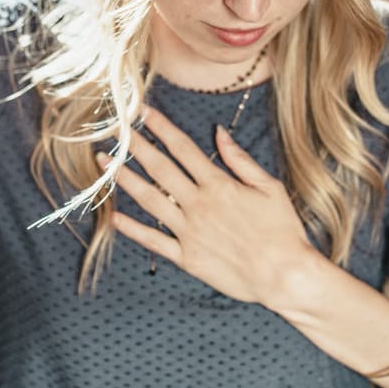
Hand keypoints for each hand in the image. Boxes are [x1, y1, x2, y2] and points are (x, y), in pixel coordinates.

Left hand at [110, 107, 315, 305]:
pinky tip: (114, 216)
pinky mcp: (187, 258)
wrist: (284, 275)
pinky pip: (154, 241)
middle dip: (135, 147)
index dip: (161, 128)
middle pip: (160, 169)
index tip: (143, 113)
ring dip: (125, 180)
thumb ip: (240, 160)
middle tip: (113, 130)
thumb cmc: (282, 230)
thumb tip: (219, 132)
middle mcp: (199, 205)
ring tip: (104, 163)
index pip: (183, 149)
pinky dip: (132, 229)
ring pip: (150, 201)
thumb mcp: (268, 187)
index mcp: (219, 185)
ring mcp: (190, 232)